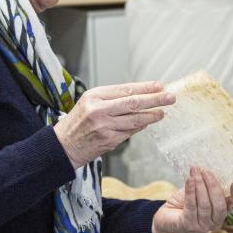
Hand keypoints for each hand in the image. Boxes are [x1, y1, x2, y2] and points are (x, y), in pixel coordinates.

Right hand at [54, 81, 173, 168]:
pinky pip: (130, 132)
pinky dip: (139, 127)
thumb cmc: (77, 122)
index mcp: (94, 96)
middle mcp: (99, 109)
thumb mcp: (90, 102)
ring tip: (162, 112)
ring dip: (151, 116)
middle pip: (133, 102)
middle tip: (170, 97)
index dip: (145, 88)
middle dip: (155, 99)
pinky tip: (146, 123)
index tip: (160, 86)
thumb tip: (140, 96)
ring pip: (135, 119)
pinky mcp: (108, 140)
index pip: (126, 89)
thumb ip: (112, 98)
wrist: (62, 146)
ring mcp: (104, 126)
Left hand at [151, 168, 232, 232]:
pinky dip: (191, 191)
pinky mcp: (188, 224)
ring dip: (200, 186)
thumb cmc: (187, 201)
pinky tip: (190, 180)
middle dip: (213, 186)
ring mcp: (202, 226)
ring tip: (195, 172)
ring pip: (205, 205)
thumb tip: (209, 167)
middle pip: (219, 205)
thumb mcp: (201, 191)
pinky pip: (191, 206)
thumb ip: (208, 184)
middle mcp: (215, 221)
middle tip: (206, 171)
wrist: (168, 215)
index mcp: (222, 211)